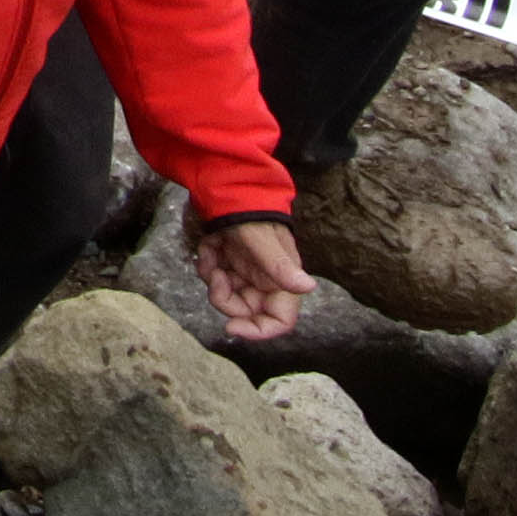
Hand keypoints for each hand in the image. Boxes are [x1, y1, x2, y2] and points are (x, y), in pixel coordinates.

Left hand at [192, 216, 311, 342]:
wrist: (228, 184)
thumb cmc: (251, 211)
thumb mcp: (262, 240)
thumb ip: (280, 266)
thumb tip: (308, 287)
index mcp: (282, 280)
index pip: (280, 321)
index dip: (258, 331)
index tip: (231, 327)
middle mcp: (266, 280)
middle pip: (245, 311)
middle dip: (224, 299)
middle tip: (216, 277)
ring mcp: (247, 271)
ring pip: (226, 294)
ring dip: (213, 277)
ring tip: (212, 252)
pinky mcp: (231, 260)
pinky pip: (215, 275)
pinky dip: (208, 263)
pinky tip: (210, 244)